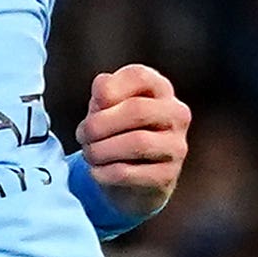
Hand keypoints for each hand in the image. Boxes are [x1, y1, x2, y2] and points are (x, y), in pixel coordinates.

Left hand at [76, 63, 190, 206]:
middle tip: (82, 135)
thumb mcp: (106, 108)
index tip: (96, 104)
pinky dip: (103, 172)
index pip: (139, 76)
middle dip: (99, 124)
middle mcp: (175, 115)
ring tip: (89, 154)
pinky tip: (96, 171)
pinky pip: (128, 172)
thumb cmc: (115, 133)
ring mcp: (175, 147)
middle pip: (137, 110)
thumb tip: (102, 88)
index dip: (110, 89)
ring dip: (100, 150)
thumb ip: (104, 93)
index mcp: (160, 90)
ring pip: (137, 143)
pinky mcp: (166, 176)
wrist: (127, 180)